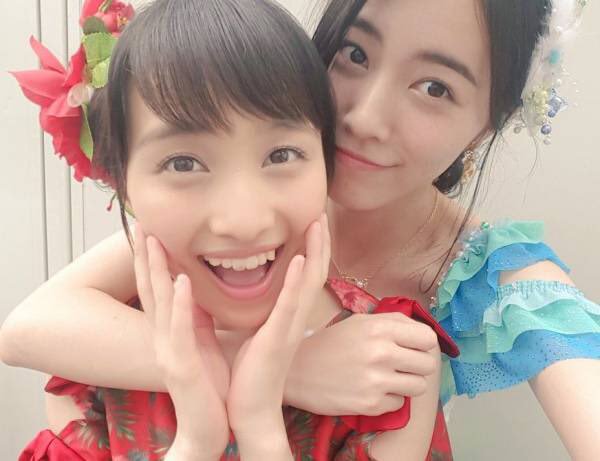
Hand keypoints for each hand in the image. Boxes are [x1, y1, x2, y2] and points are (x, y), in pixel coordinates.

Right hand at [134, 225, 229, 457]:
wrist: (208, 428)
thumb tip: (197, 292)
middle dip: (145, 257)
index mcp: (170, 332)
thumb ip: (195, 319)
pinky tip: (180, 280)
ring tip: (153, 240)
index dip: (152, 261)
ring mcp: (168, 351)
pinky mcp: (181, 365)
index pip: (158, 290)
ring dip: (156, 270)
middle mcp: (163, 338)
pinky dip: (179, 303)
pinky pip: (180, 329)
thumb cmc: (207, 386)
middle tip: (140, 225)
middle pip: (151, 290)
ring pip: (159, 303)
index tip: (150, 232)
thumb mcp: (200, 344)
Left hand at [227, 215, 329, 446]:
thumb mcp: (255, 333)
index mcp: (287, 316)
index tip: (312, 222)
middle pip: (314, 273)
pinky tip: (300, 259)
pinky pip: (290, 306)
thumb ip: (258, 312)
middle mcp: (294, 319)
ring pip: (308, 283)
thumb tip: (248, 293)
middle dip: (319, 242)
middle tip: (321, 213)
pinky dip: (297, 282)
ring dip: (315, 252)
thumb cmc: (249, 372)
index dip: (313, 249)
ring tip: (317, 223)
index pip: (306, 277)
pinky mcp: (277, 339)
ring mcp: (288, 328)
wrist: (249, 409)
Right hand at [285, 311, 439, 415]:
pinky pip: (399, 403)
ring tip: (387, 379)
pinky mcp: (370, 404)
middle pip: (428, 364)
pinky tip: (371, 390)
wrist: (296, 371)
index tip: (413, 349)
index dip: (423, 345)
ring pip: (419, 386)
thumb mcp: (359, 322)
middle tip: (400, 366)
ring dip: (406, 384)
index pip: (428, 338)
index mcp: (380, 327)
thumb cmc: (330, 343)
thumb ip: (392, 323)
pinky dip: (389, 399)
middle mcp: (382, 352)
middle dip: (417, 366)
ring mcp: (377, 380)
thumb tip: (422, 334)